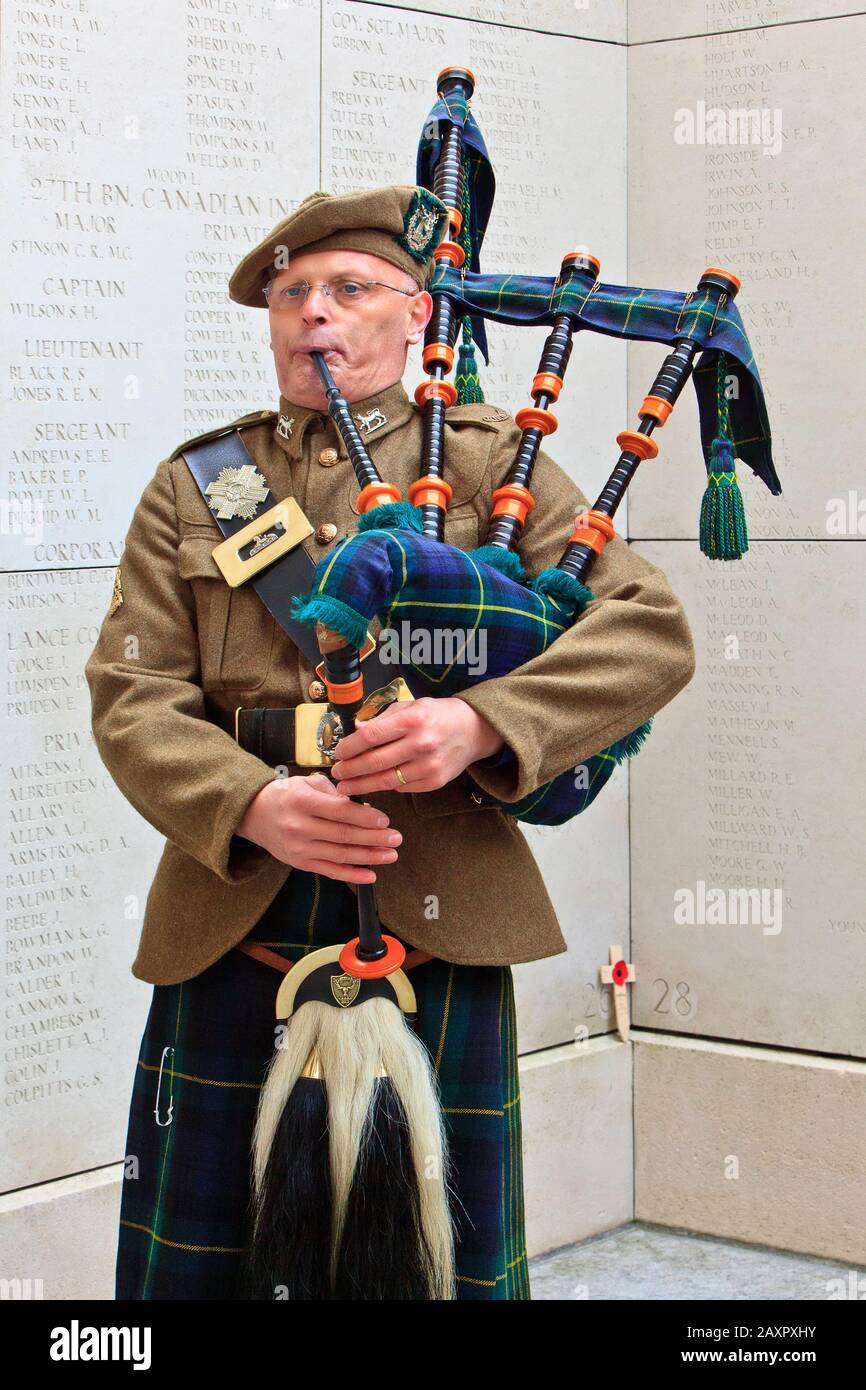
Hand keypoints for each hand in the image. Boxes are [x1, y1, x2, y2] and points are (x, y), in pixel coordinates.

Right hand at [236, 772, 401, 884]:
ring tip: (390, 854)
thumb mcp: (307, 783)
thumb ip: (336, 793)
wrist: (254, 814)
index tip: (385, 820)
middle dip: (374, 838)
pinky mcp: (300, 863)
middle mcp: (300, 827)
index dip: (366, 817)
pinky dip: (352, 875)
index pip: (341, 811)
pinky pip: (330, 871)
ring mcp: (299, 848)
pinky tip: (370, 874)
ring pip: (340, 855)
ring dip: (369, 857)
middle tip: (396, 838)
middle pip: (344, 835)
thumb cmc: (286, 795)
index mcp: (303, 802)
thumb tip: (365, 807)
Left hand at [330, 696, 503, 796]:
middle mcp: (421, 744)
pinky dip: (386, 786)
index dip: (350, 747)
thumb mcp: (411, 707)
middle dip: (351, 770)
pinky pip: (402, 788)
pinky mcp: (435, 782)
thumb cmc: (438, 715)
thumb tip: (356, 731)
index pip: (371, 736)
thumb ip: (383, 720)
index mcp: (413, 720)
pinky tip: (375, 783)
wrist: (474, 730)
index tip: (338, 753)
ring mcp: (429, 766)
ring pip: (386, 780)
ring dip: (362, 785)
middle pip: (375, 762)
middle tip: (337, 773)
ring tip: (346, 786)